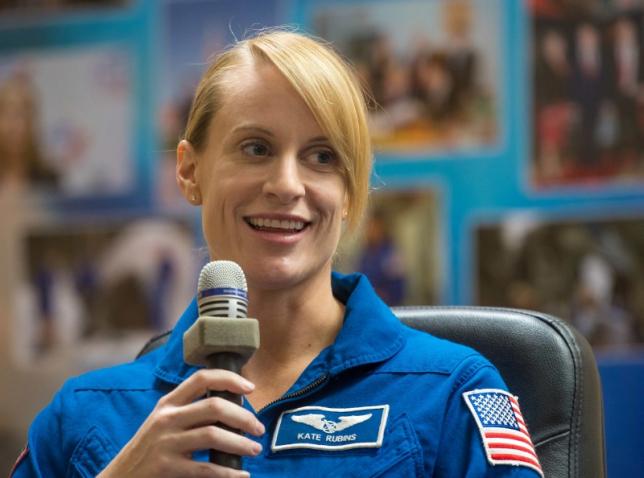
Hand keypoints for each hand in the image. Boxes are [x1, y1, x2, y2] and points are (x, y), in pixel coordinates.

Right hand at [97, 369, 263, 477]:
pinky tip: (241, 475)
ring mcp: (165, 443)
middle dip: (243, 417)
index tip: (250, 387)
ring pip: (213, 435)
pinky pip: (206, 469)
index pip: (201, 378)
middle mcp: (166, 419)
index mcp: (168, 403)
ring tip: (254, 449)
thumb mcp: (163, 423)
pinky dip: (228, 473)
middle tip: (258, 428)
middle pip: (214, 406)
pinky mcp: (166, 467)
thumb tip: (231, 408)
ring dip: (240, 443)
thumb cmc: (149, 450)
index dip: (229, 378)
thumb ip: (189, 412)